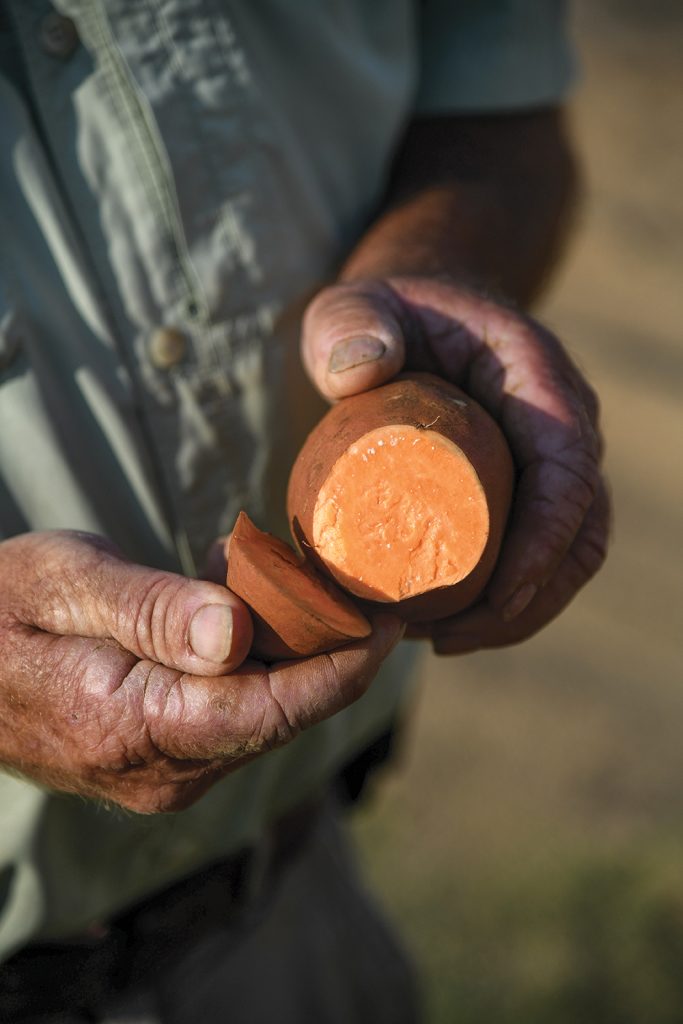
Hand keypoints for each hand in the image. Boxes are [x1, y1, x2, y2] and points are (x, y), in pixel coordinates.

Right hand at [0, 531, 402, 811]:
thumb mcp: (65, 582)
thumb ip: (152, 609)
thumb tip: (240, 635)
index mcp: (133, 728)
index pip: (272, 709)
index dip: (344, 668)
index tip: (391, 620)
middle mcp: (158, 771)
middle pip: (280, 715)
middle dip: (330, 652)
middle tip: (358, 584)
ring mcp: (161, 774)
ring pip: (262, 714)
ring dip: (292, 650)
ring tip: (301, 580)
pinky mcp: (160, 761)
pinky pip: (233, 713)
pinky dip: (256, 660)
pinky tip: (244, 605)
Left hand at [301, 276, 609, 652]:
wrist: (413, 319)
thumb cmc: (384, 315)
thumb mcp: (354, 307)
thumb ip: (348, 323)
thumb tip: (361, 372)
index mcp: (538, 380)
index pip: (568, 471)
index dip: (543, 543)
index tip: (496, 599)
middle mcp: (561, 426)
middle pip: (582, 532)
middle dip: (529, 600)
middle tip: (446, 636)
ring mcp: (547, 464)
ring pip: (567, 557)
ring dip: (517, 614)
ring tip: (438, 641)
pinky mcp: (523, 493)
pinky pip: (534, 557)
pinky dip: (502, 603)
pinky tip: (443, 629)